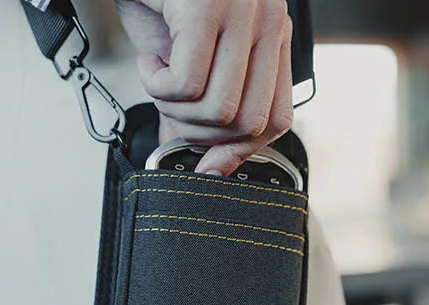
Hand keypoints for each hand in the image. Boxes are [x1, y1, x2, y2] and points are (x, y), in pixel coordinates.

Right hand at [114, 0, 293, 175]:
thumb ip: (202, 108)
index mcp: (270, 33)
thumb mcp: (188, 56)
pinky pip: (188, 85)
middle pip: (250, 124)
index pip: (279, 118)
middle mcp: (266, 20)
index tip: (207, 163)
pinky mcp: (207, 8)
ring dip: (175, 110)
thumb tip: (203, 165)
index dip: (240, 151)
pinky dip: (157, 87)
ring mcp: (241, 12)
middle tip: (172, 109)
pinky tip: (150, 63)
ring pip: (220, 111)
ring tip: (159, 79)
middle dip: (201, 135)